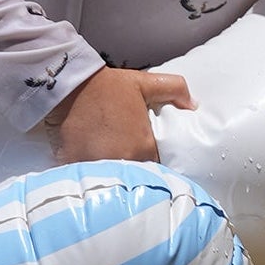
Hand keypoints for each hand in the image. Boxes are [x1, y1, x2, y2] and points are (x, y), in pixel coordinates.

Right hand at [44, 66, 195, 164]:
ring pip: (113, 181)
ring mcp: (99, 165)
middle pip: (136, 179)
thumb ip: (174, 89)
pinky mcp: (78, 166)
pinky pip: (89, 179)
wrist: (71, 86)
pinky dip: (91, 178)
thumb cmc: (109, 86)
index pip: (158, 169)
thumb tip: (193, 104)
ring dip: (114, 179)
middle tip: (131, 170)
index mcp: (144, 146)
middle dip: (135, 176)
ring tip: (112, 175)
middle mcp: (124, 160)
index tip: (150, 165)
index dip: (155, 168)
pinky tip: (91, 173)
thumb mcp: (145, 83)